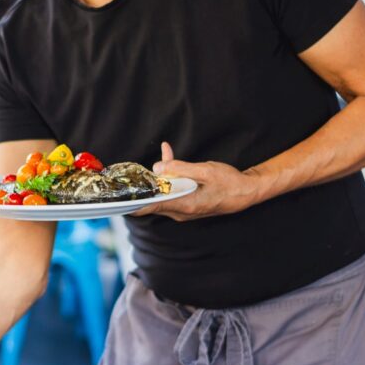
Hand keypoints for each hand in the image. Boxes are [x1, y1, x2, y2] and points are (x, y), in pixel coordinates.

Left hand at [132, 142, 263, 220]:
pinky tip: (168, 154)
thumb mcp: (205, 172)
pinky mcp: (188, 201)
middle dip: (142, 185)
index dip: (131, 203)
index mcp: (183, 205)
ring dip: (158, 175)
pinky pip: (172, 189)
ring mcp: (183, 207)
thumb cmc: (229, 183)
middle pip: (152, 199)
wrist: (247, 192)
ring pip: (162, 192)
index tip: (117, 200)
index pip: (149, 208)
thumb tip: (157, 168)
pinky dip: (170, 174)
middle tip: (130, 170)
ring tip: (162, 154)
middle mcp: (180, 210)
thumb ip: (180, 169)